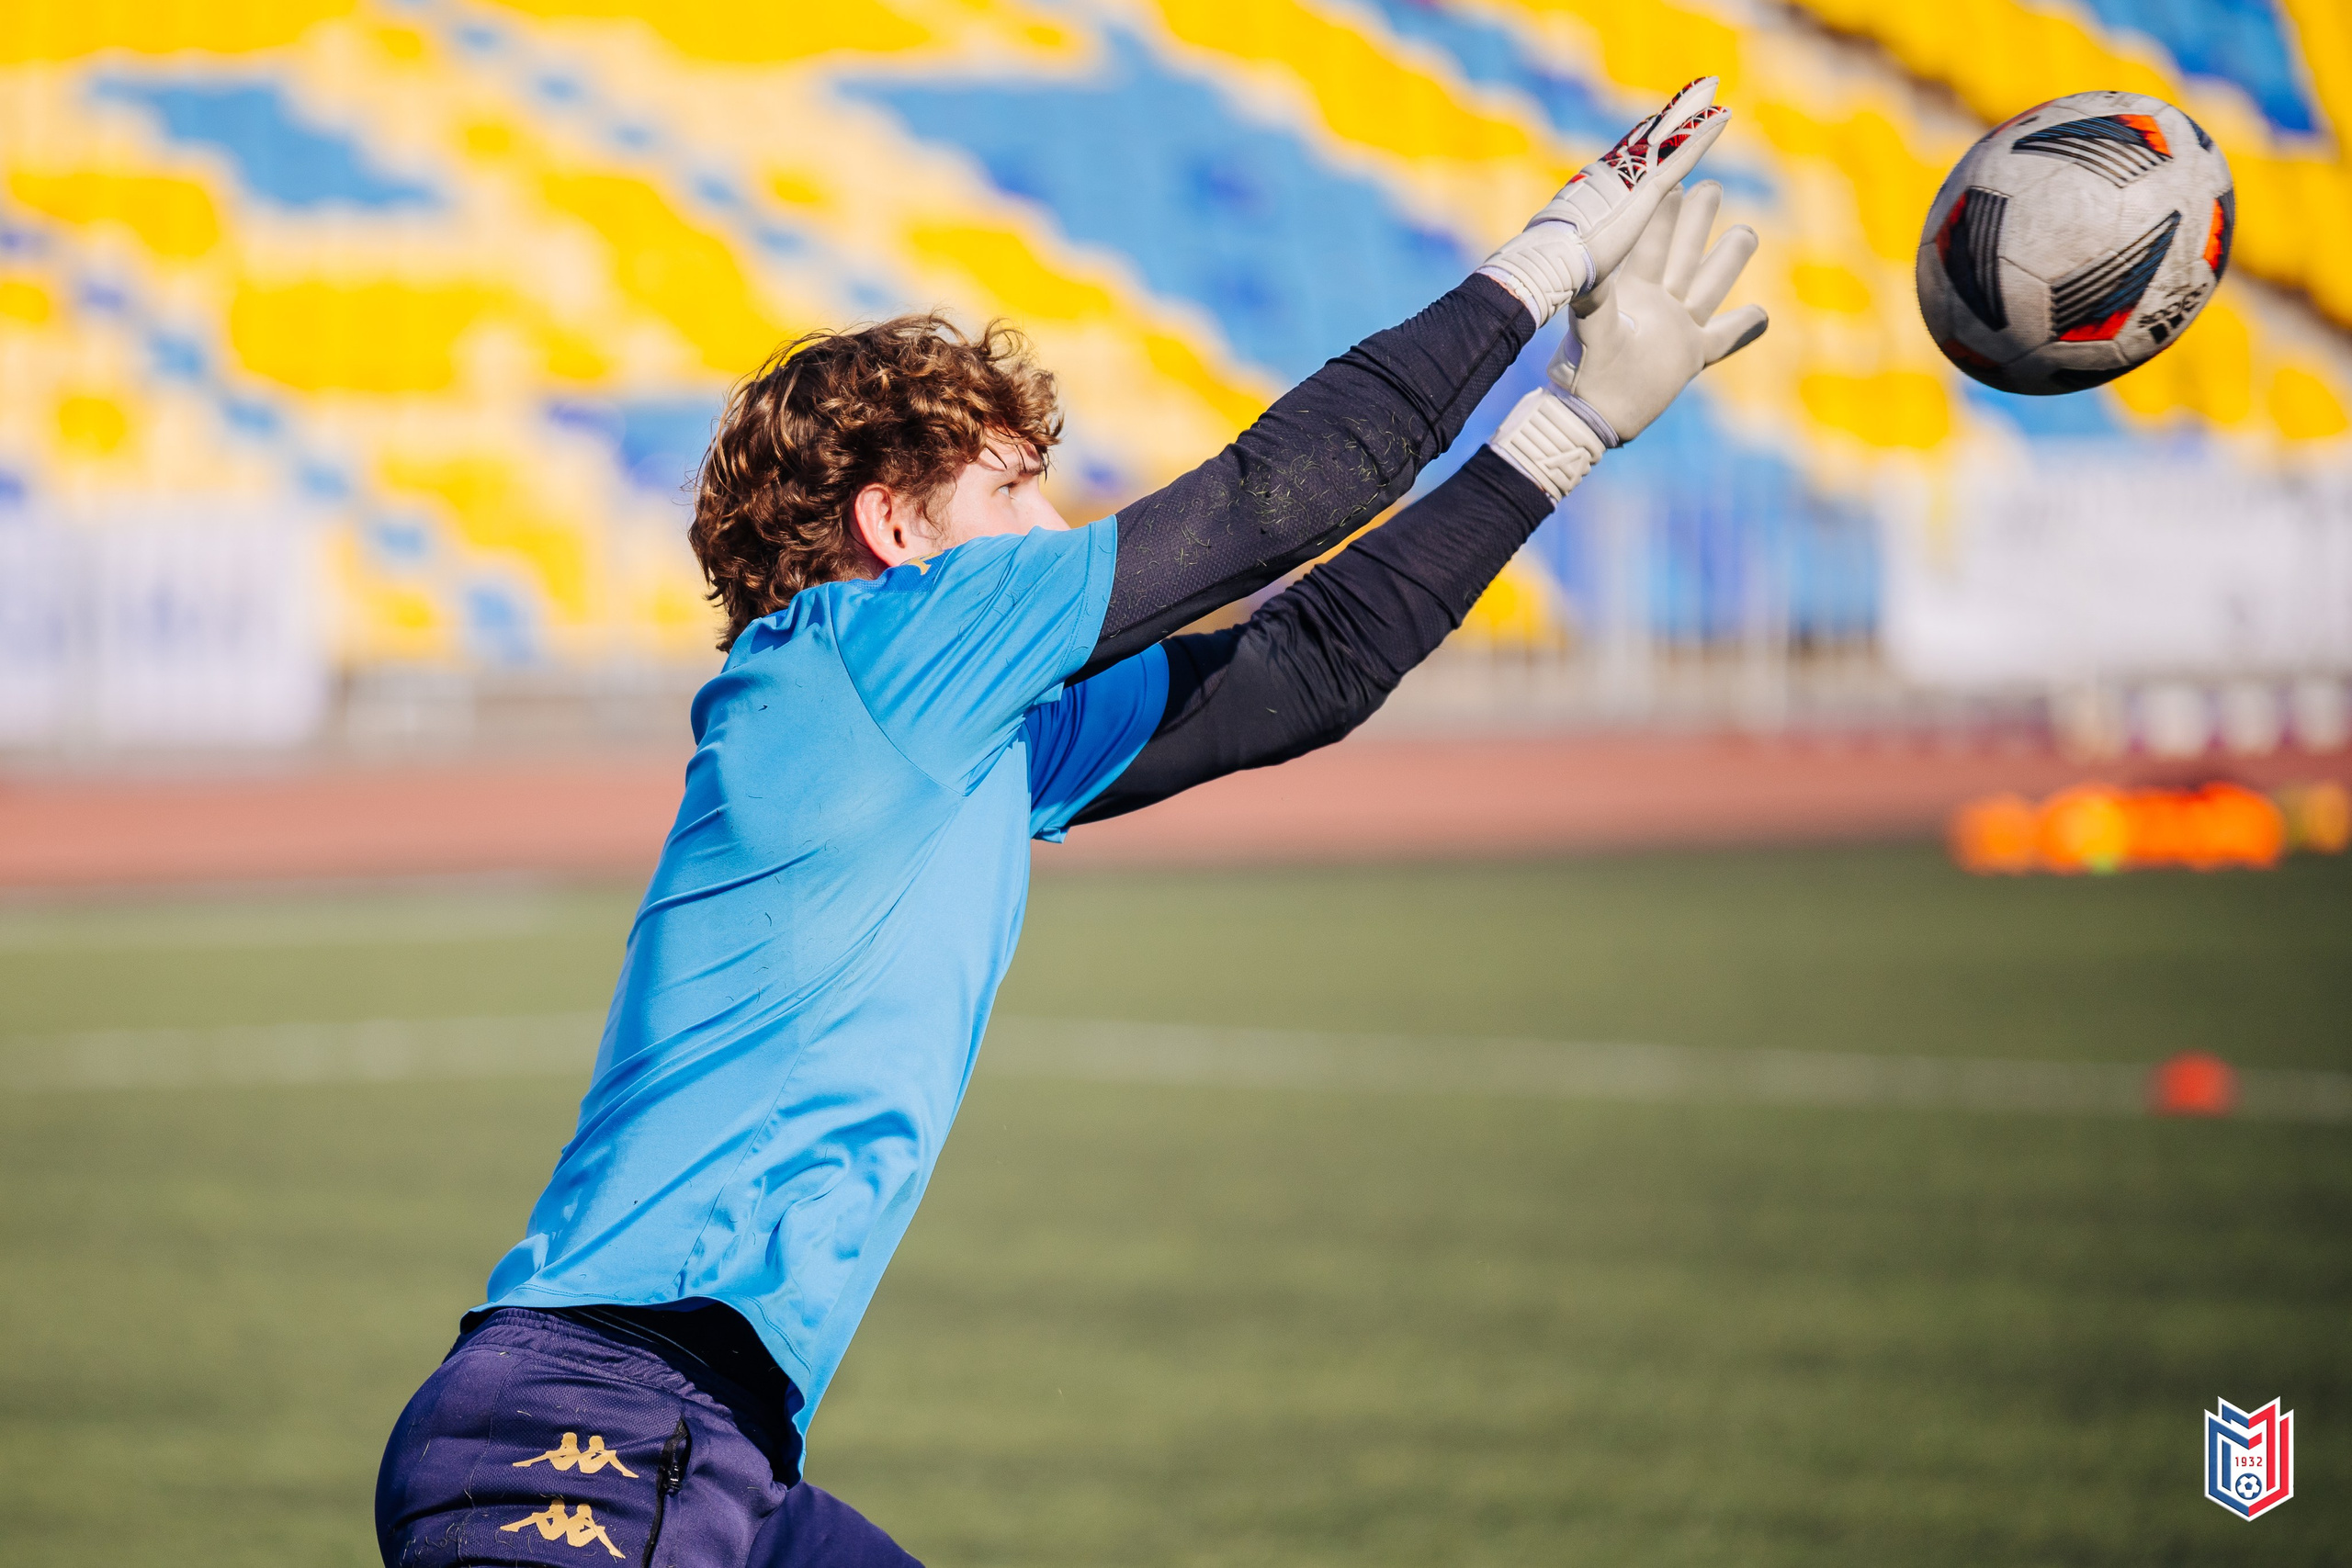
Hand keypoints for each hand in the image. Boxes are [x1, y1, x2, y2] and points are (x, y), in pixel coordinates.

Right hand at [1477, 77, 1732, 323]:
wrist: (1546, 262)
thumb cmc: (1548, 267)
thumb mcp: (1566, 256)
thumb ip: (1574, 252)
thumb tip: (1562, 263)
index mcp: (1592, 190)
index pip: (1623, 160)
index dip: (1640, 140)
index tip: (1652, 123)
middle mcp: (1611, 174)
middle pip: (1646, 140)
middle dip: (1667, 118)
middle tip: (1689, 95)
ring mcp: (1630, 178)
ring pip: (1667, 138)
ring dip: (1689, 114)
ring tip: (1710, 89)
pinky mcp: (1647, 189)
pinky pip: (1682, 156)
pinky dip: (1702, 135)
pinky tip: (1722, 117)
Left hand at [1550, 181, 1765, 444]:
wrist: (1591, 417)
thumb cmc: (1583, 371)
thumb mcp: (1591, 324)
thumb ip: (1597, 291)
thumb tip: (1591, 259)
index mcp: (1631, 289)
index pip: (1651, 242)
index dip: (1662, 214)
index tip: (1673, 181)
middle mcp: (1656, 304)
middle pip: (1684, 254)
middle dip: (1697, 221)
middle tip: (1712, 188)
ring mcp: (1675, 330)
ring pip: (1709, 286)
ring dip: (1728, 260)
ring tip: (1747, 231)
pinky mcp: (1690, 358)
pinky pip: (1724, 338)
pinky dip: (1745, 327)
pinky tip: (1764, 315)